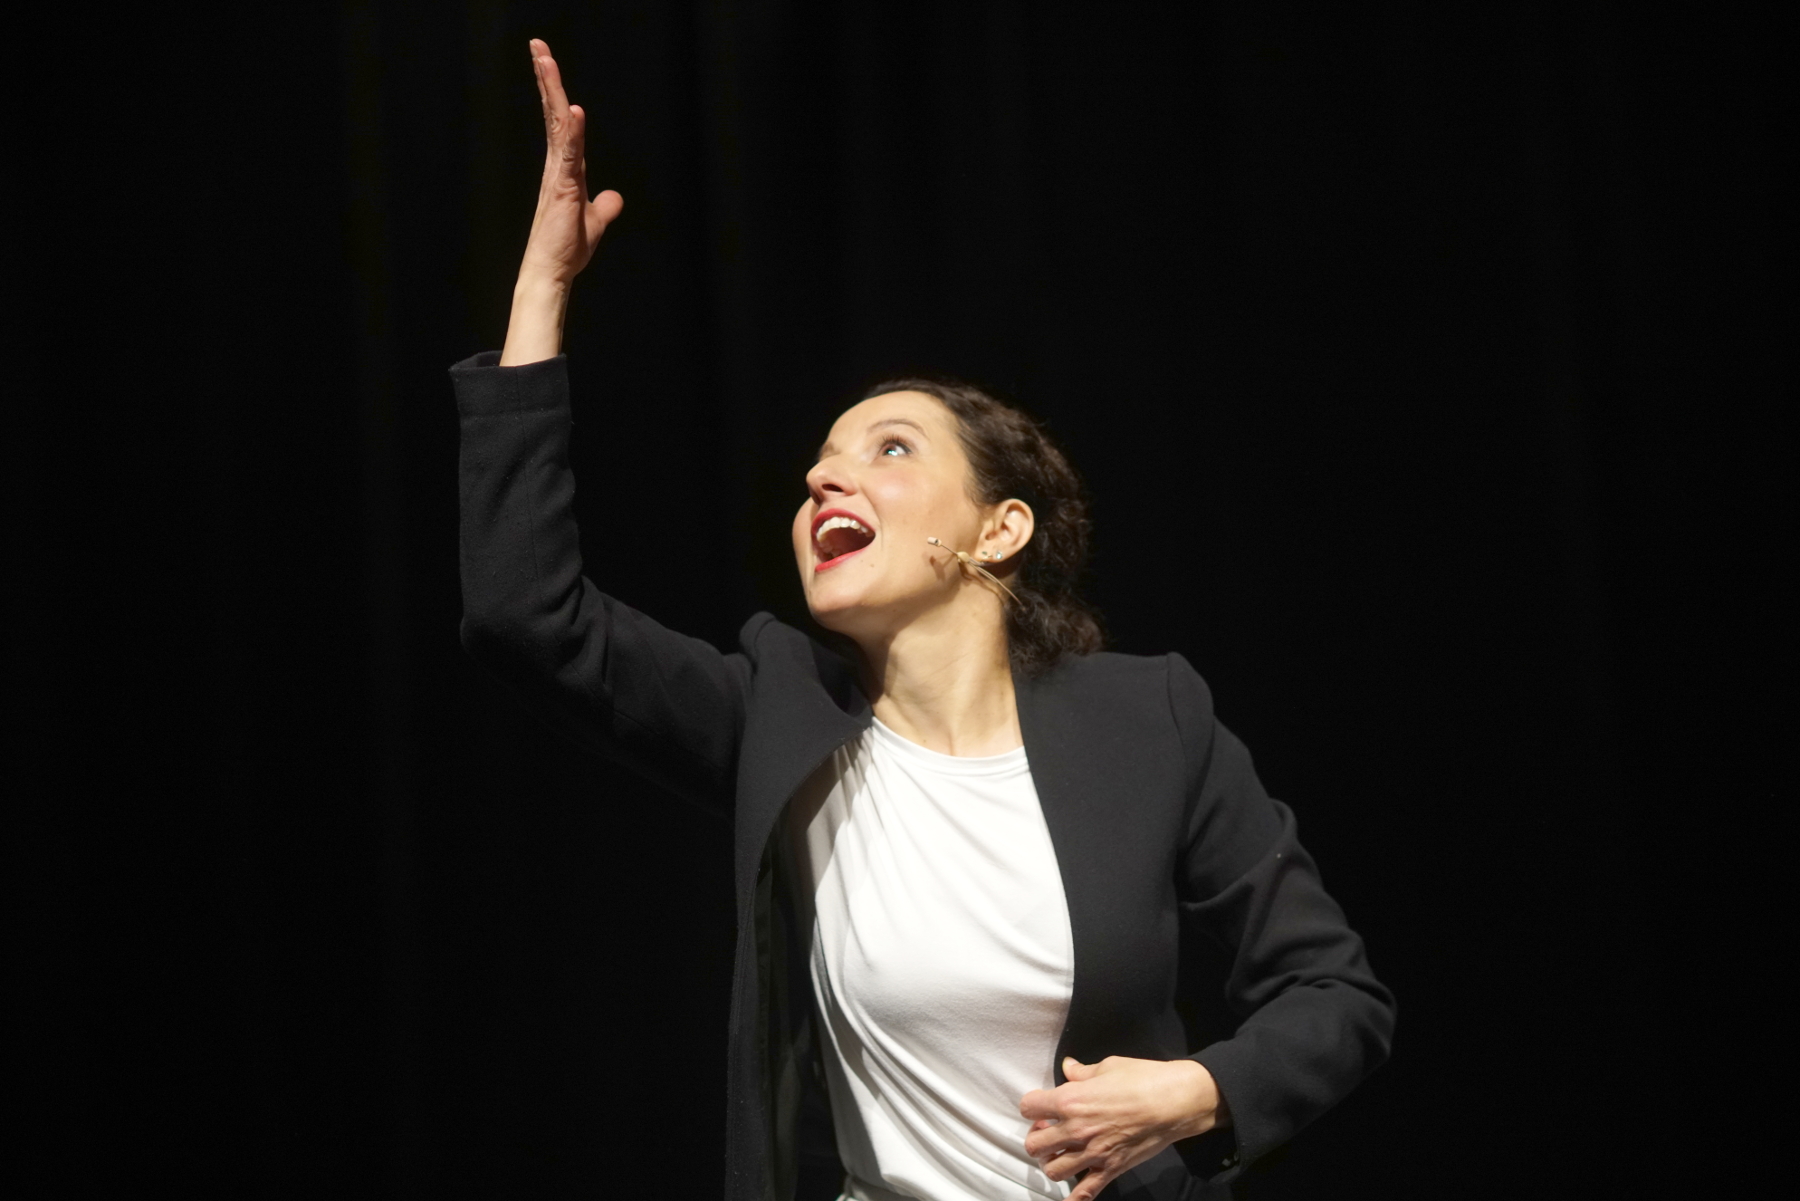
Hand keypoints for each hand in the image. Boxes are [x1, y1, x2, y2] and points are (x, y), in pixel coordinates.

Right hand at [519, 38, 621, 285]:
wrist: (552, 272)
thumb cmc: (566, 249)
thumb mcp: (593, 222)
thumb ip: (604, 207)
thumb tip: (614, 198)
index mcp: (565, 169)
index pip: (560, 123)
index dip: (554, 93)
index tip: (546, 65)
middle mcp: (558, 165)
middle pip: (553, 113)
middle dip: (547, 79)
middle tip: (538, 47)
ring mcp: (559, 174)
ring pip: (558, 124)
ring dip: (553, 91)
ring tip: (544, 60)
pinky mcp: (565, 188)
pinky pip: (570, 154)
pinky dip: (574, 132)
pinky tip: (575, 110)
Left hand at [1020, 1056, 1227, 1200]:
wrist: (1175, 1102)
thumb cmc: (1143, 1078)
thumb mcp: (1108, 1066)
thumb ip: (1082, 1072)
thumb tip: (1068, 1067)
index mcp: (1070, 1100)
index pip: (1028, 1107)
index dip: (1032, 1106)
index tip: (1041, 1105)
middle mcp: (1076, 1129)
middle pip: (1034, 1144)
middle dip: (1037, 1138)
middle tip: (1050, 1130)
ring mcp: (1093, 1153)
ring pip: (1053, 1170)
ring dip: (1053, 1162)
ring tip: (1062, 1153)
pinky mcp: (1111, 1168)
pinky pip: (1085, 1192)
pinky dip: (1075, 1197)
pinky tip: (1071, 1195)